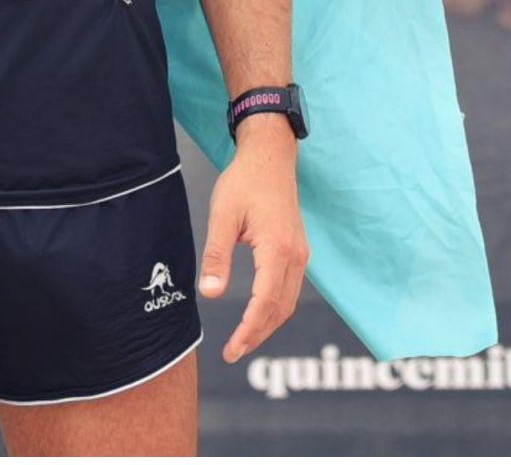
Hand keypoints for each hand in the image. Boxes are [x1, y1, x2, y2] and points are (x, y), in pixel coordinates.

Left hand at [199, 120, 307, 362]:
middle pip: (280, 308)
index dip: (248, 330)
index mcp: (278, 248)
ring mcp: (300, 252)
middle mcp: (296, 254)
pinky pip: (290, 289)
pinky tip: (258, 315)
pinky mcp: (297, 250)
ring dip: (267, 325)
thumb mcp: (223, 217)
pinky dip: (275, 309)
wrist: (271, 157)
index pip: (265, 302)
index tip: (231, 349)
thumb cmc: (245, 183)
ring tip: (243, 341)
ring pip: (288, 301)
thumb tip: (210, 294)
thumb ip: (217, 257)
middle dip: (258, 335)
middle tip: (232, 353)